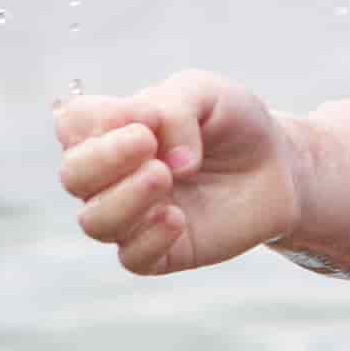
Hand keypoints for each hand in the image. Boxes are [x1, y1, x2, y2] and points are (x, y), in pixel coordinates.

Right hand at [52, 72, 300, 272]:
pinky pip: (132, 257)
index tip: (148, 114)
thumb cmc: (232, 123)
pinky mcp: (161, 252)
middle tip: (149, 145)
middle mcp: (112, 175)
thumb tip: (162, 159)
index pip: (71, 125)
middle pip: (73, 176)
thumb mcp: (206, 93)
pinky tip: (178, 218)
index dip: (97, 120)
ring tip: (166, 177)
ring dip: (125, 198)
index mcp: (112, 130)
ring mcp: (133, 216)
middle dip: (104, 159)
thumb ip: (173, 108)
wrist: (278, 164)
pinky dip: (149, 237)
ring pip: (94, 221)